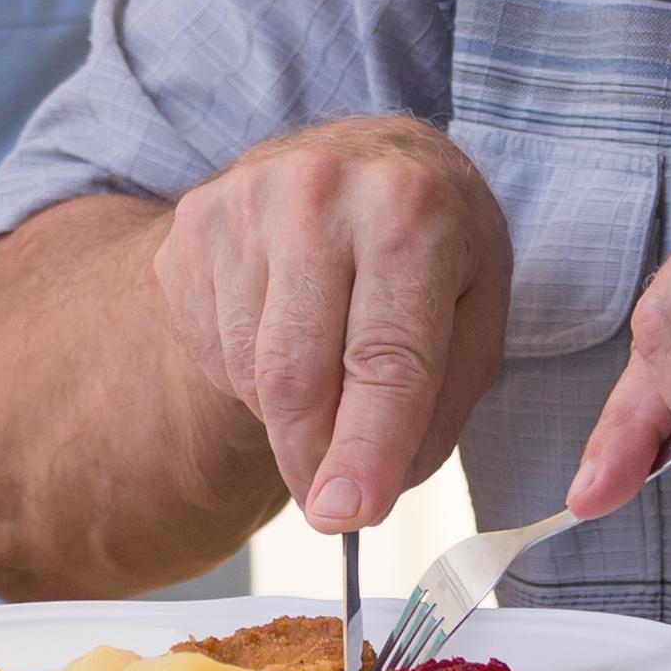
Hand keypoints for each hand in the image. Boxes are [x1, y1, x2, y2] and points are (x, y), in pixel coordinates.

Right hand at [151, 118, 509, 531]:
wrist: (362, 154)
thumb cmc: (433, 241)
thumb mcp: (477, 310)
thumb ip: (438, 404)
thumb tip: (368, 494)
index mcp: (410, 209)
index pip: (385, 358)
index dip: (367, 449)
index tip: (349, 516)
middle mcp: (319, 192)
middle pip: (296, 375)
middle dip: (313, 459)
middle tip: (334, 504)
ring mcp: (243, 202)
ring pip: (250, 371)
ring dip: (289, 416)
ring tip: (332, 375)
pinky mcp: (193, 224)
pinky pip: (212, 348)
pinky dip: (251, 376)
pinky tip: (288, 336)